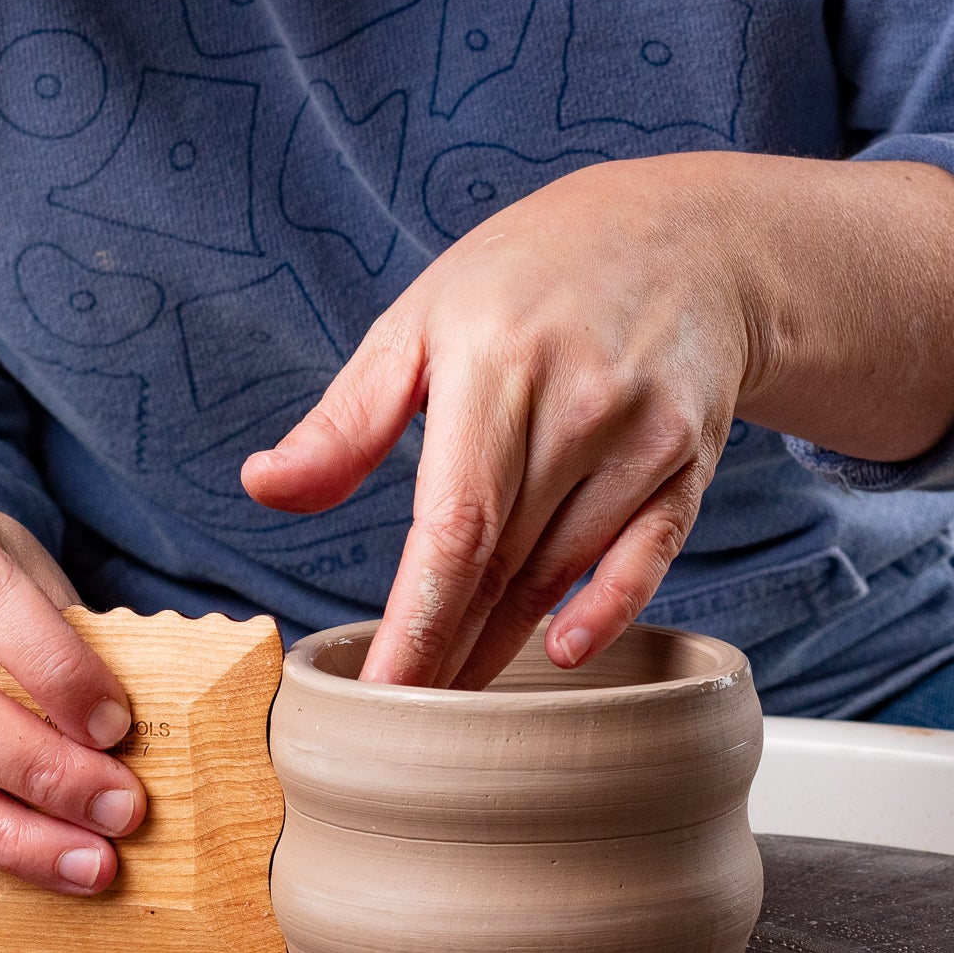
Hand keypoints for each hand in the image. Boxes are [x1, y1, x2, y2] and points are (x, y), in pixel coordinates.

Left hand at [243, 151, 953, 687]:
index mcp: (497, 370)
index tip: (382, 694)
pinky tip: (564, 652)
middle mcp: (580, 407)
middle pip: (503, 566)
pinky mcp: (689, 459)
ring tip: (453, 690)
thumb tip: (264, 488)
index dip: (418, 622)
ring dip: (503, 640)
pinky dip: (610, 608)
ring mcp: (645, 436)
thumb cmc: (526, 277)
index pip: (454, 529)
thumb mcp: (420, 322)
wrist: (683, 234)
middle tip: (402, 717)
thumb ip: (346, 419)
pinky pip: (650, 553)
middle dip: (448, 650)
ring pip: (562, 570)